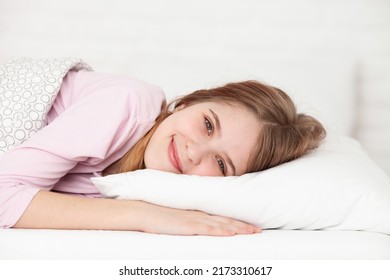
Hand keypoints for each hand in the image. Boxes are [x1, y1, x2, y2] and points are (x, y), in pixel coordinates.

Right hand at [134, 201, 261, 235]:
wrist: (143, 212)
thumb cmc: (158, 218)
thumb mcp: (176, 221)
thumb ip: (187, 224)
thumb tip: (195, 230)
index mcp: (197, 214)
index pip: (221, 218)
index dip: (236, 222)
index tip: (249, 226)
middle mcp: (199, 215)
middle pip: (226, 221)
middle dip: (243, 226)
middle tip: (258, 230)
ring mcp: (194, 220)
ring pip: (222, 224)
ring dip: (238, 228)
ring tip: (253, 232)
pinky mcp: (188, 226)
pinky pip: (208, 229)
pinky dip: (221, 231)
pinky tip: (231, 233)